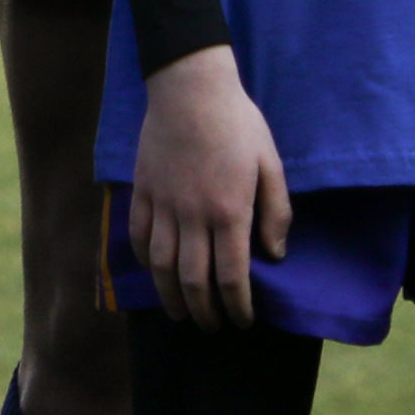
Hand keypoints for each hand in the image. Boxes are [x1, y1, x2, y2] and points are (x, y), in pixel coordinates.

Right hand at [131, 47, 285, 328]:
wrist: (190, 87)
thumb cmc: (238, 123)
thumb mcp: (271, 163)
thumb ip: (276, 212)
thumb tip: (275, 255)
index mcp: (230, 211)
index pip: (231, 276)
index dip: (237, 306)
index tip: (242, 321)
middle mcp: (193, 215)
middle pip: (193, 280)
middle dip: (204, 312)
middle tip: (212, 326)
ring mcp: (163, 204)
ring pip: (161, 266)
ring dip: (171, 296)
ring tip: (180, 314)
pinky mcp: (143, 190)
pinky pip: (138, 236)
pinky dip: (145, 261)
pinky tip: (155, 272)